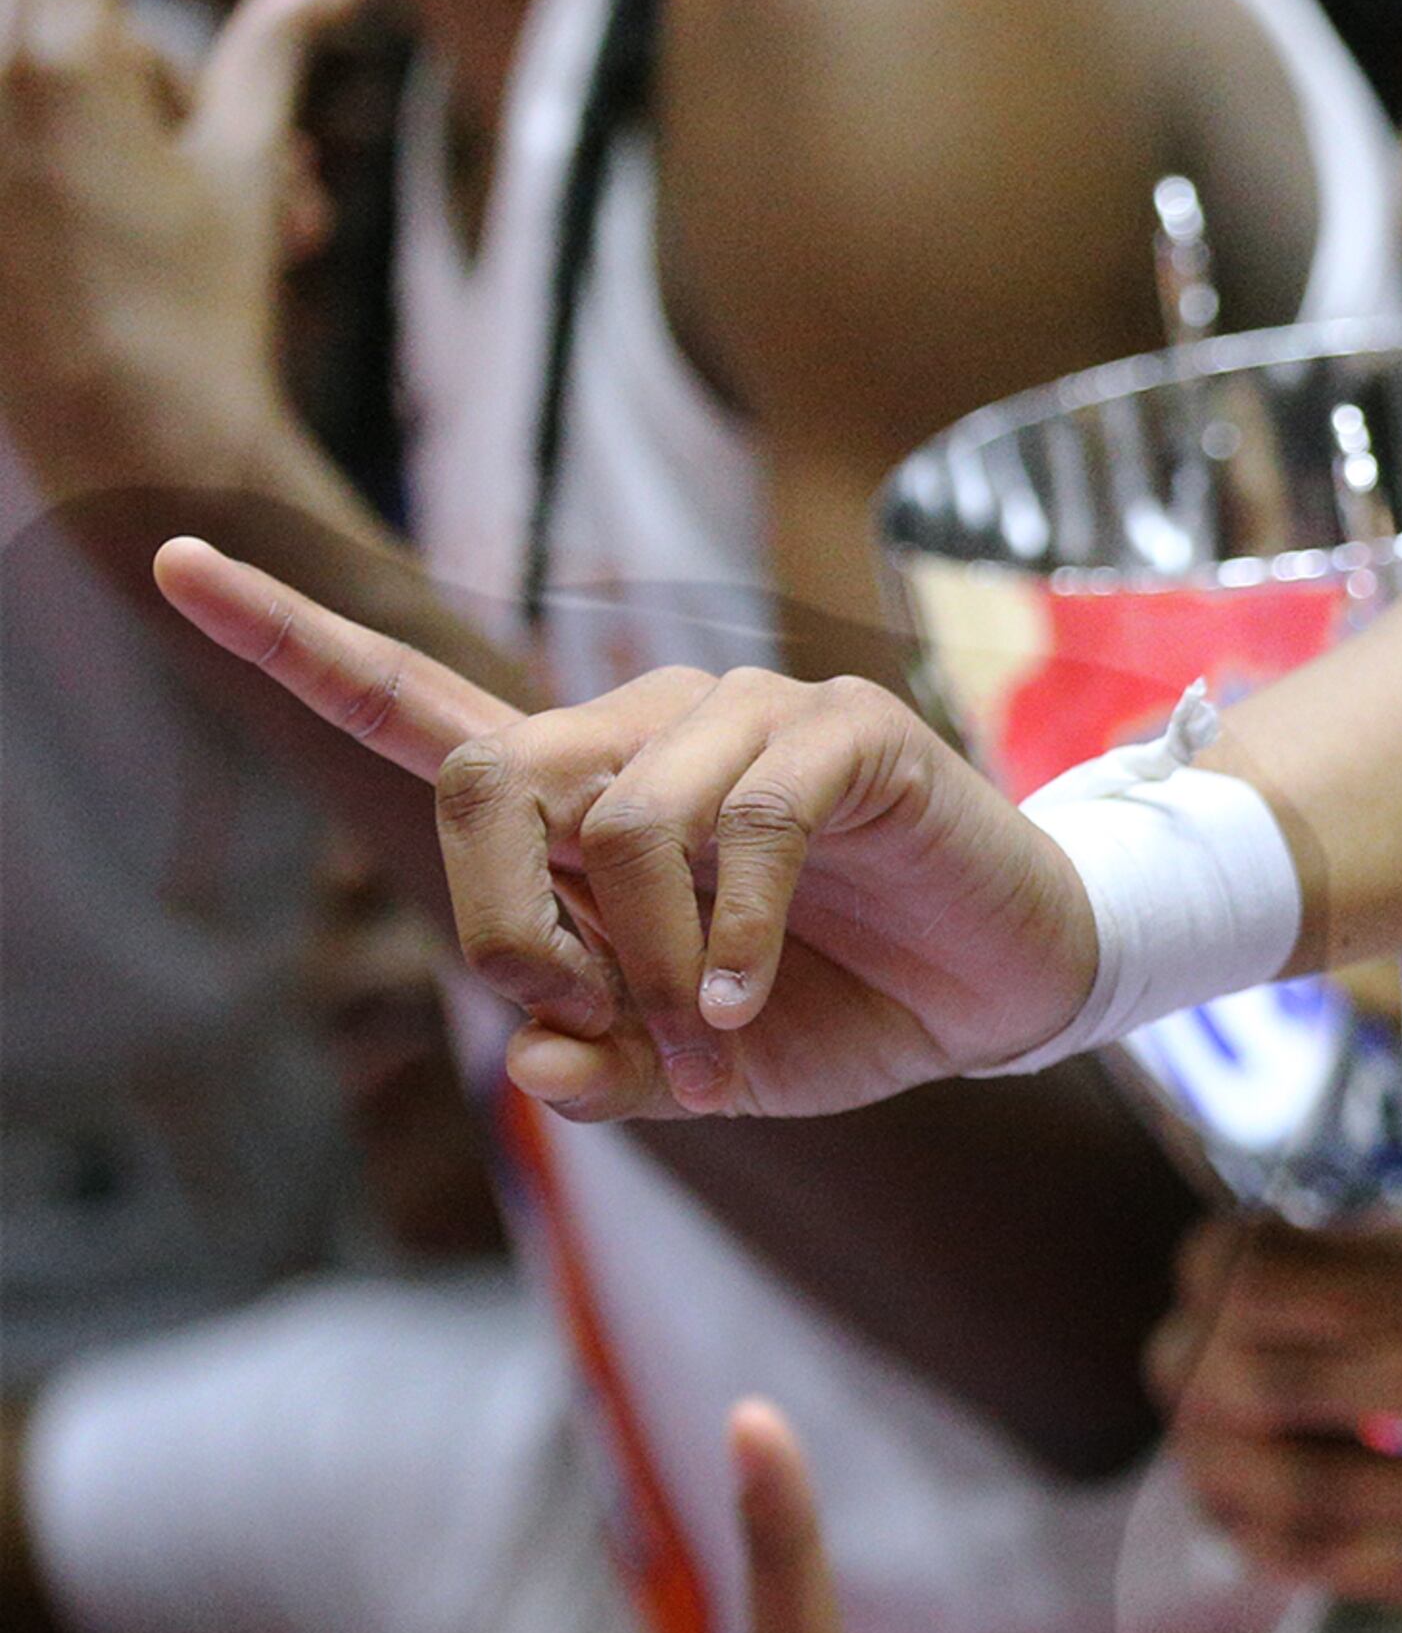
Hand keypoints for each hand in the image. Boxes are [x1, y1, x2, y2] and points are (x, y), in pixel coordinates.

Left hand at [1, 0, 368, 495]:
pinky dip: (81, 191)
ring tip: (223, 246)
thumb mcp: (250, 169)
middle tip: (253, 203)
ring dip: (137, 151)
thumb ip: (276, 53)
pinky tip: (112, 263)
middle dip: (170, 95)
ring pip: (62, 88)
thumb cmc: (204, 309)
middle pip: (91, 25)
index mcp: (65, 50)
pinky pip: (29, 145)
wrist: (133, 445)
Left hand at [149, 542, 1096, 1119]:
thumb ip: (607, 1067)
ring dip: (646, 968)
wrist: (1002, 985)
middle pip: (484, 776)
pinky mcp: (843, 732)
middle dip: (504, 927)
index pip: (412, 700)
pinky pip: (743, 830)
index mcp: (586, 795)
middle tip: (582, 1022)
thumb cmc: (843, 1009)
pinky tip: (750, 1007)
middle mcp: (645, 729)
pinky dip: (732, 944)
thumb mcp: (700, 1073)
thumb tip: (532, 1062)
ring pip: (613, 823)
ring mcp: (746, 715)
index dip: (289, 635)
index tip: (168, 560)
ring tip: (712, 1038)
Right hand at [1149, 1210, 1401, 1603]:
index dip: (1362, 1288)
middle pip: (1290, 1385)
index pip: (1268, 1273)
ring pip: (1307, 1489)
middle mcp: (1190, 1361)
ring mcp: (1207, 1457)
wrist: (1330, 1371)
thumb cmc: (1394, 1291)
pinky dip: (1386, 1569)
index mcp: (1223, 1265)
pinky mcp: (1238, 1532)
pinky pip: (1304, 1564)